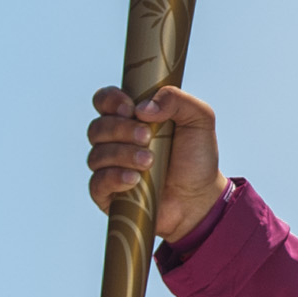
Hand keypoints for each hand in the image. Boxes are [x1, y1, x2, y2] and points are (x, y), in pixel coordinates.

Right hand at [87, 85, 227, 241]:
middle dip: (121, 129)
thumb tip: (143, 107)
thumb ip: (176, 100)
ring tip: (149, 161)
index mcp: (131, 118)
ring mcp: (109, 167)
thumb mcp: (199, 119)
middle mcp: (115, 141)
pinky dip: (114, 178)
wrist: (200, 196)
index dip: (110, 100)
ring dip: (123, 155)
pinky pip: (97, 183)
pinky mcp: (107, 194)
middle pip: (98, 128)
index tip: (130, 108)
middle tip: (147, 137)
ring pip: (97, 155)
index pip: (104, 101)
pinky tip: (134, 179)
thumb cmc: (196, 156)